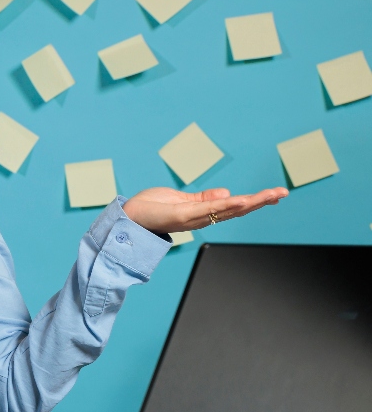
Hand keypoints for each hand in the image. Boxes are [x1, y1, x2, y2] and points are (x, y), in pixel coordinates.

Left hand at [122, 186, 288, 234]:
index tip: (275, 194)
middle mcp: (201, 218)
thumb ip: (204, 199)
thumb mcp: (181, 199)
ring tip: (270, 196)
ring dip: (250, 202)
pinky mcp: (182, 216)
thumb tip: (227, 193)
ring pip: (227, 210)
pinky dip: (225, 205)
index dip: (255, 200)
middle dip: (261, 201)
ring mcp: (193, 218)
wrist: (128, 218)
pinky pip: (208, 211)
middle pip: (237, 209)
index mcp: (203, 212)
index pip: (234, 206)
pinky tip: (240, 200)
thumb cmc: (151, 208)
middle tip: (283, 193)